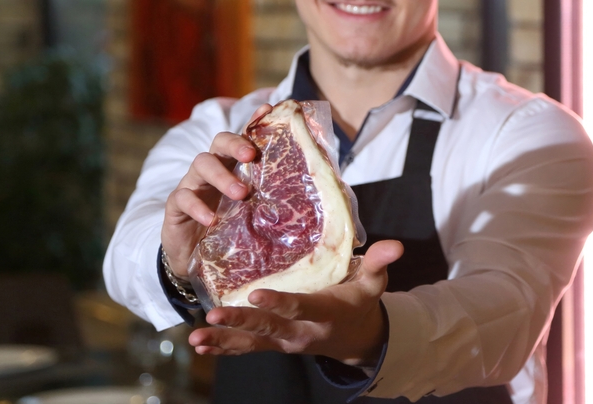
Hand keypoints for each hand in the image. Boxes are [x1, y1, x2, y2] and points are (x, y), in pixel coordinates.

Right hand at [161, 104, 272, 277]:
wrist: (198, 260)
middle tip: (250, 156)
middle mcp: (213, 169)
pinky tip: (211, 219)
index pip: (243, 139)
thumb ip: (278, 198)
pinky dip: (197, 206)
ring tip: (241, 193)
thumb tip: (327, 190)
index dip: (253, 122)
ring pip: (201, 163)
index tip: (268, 109)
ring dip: (222, 176)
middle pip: (219, 142)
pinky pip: (182, 197)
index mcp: (234, 167)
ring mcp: (193, 184)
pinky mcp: (176, 206)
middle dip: (235, 143)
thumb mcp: (257, 212)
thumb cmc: (233, 230)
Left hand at [188, 240, 403, 365]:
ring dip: (223, 340)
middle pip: (268, 327)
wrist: (354, 337)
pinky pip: (245, 348)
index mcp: (324, 312)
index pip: (299, 307)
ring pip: (251, 342)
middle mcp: (301, 332)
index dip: (279, 303)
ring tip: (197, 338)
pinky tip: (198, 344)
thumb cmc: (360, 301)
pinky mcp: (272, 344)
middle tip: (214, 316)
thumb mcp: (373, 283)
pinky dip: (222, 347)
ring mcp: (284, 341)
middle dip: (241, 322)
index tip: (255, 294)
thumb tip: (396, 245)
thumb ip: (379, 263)